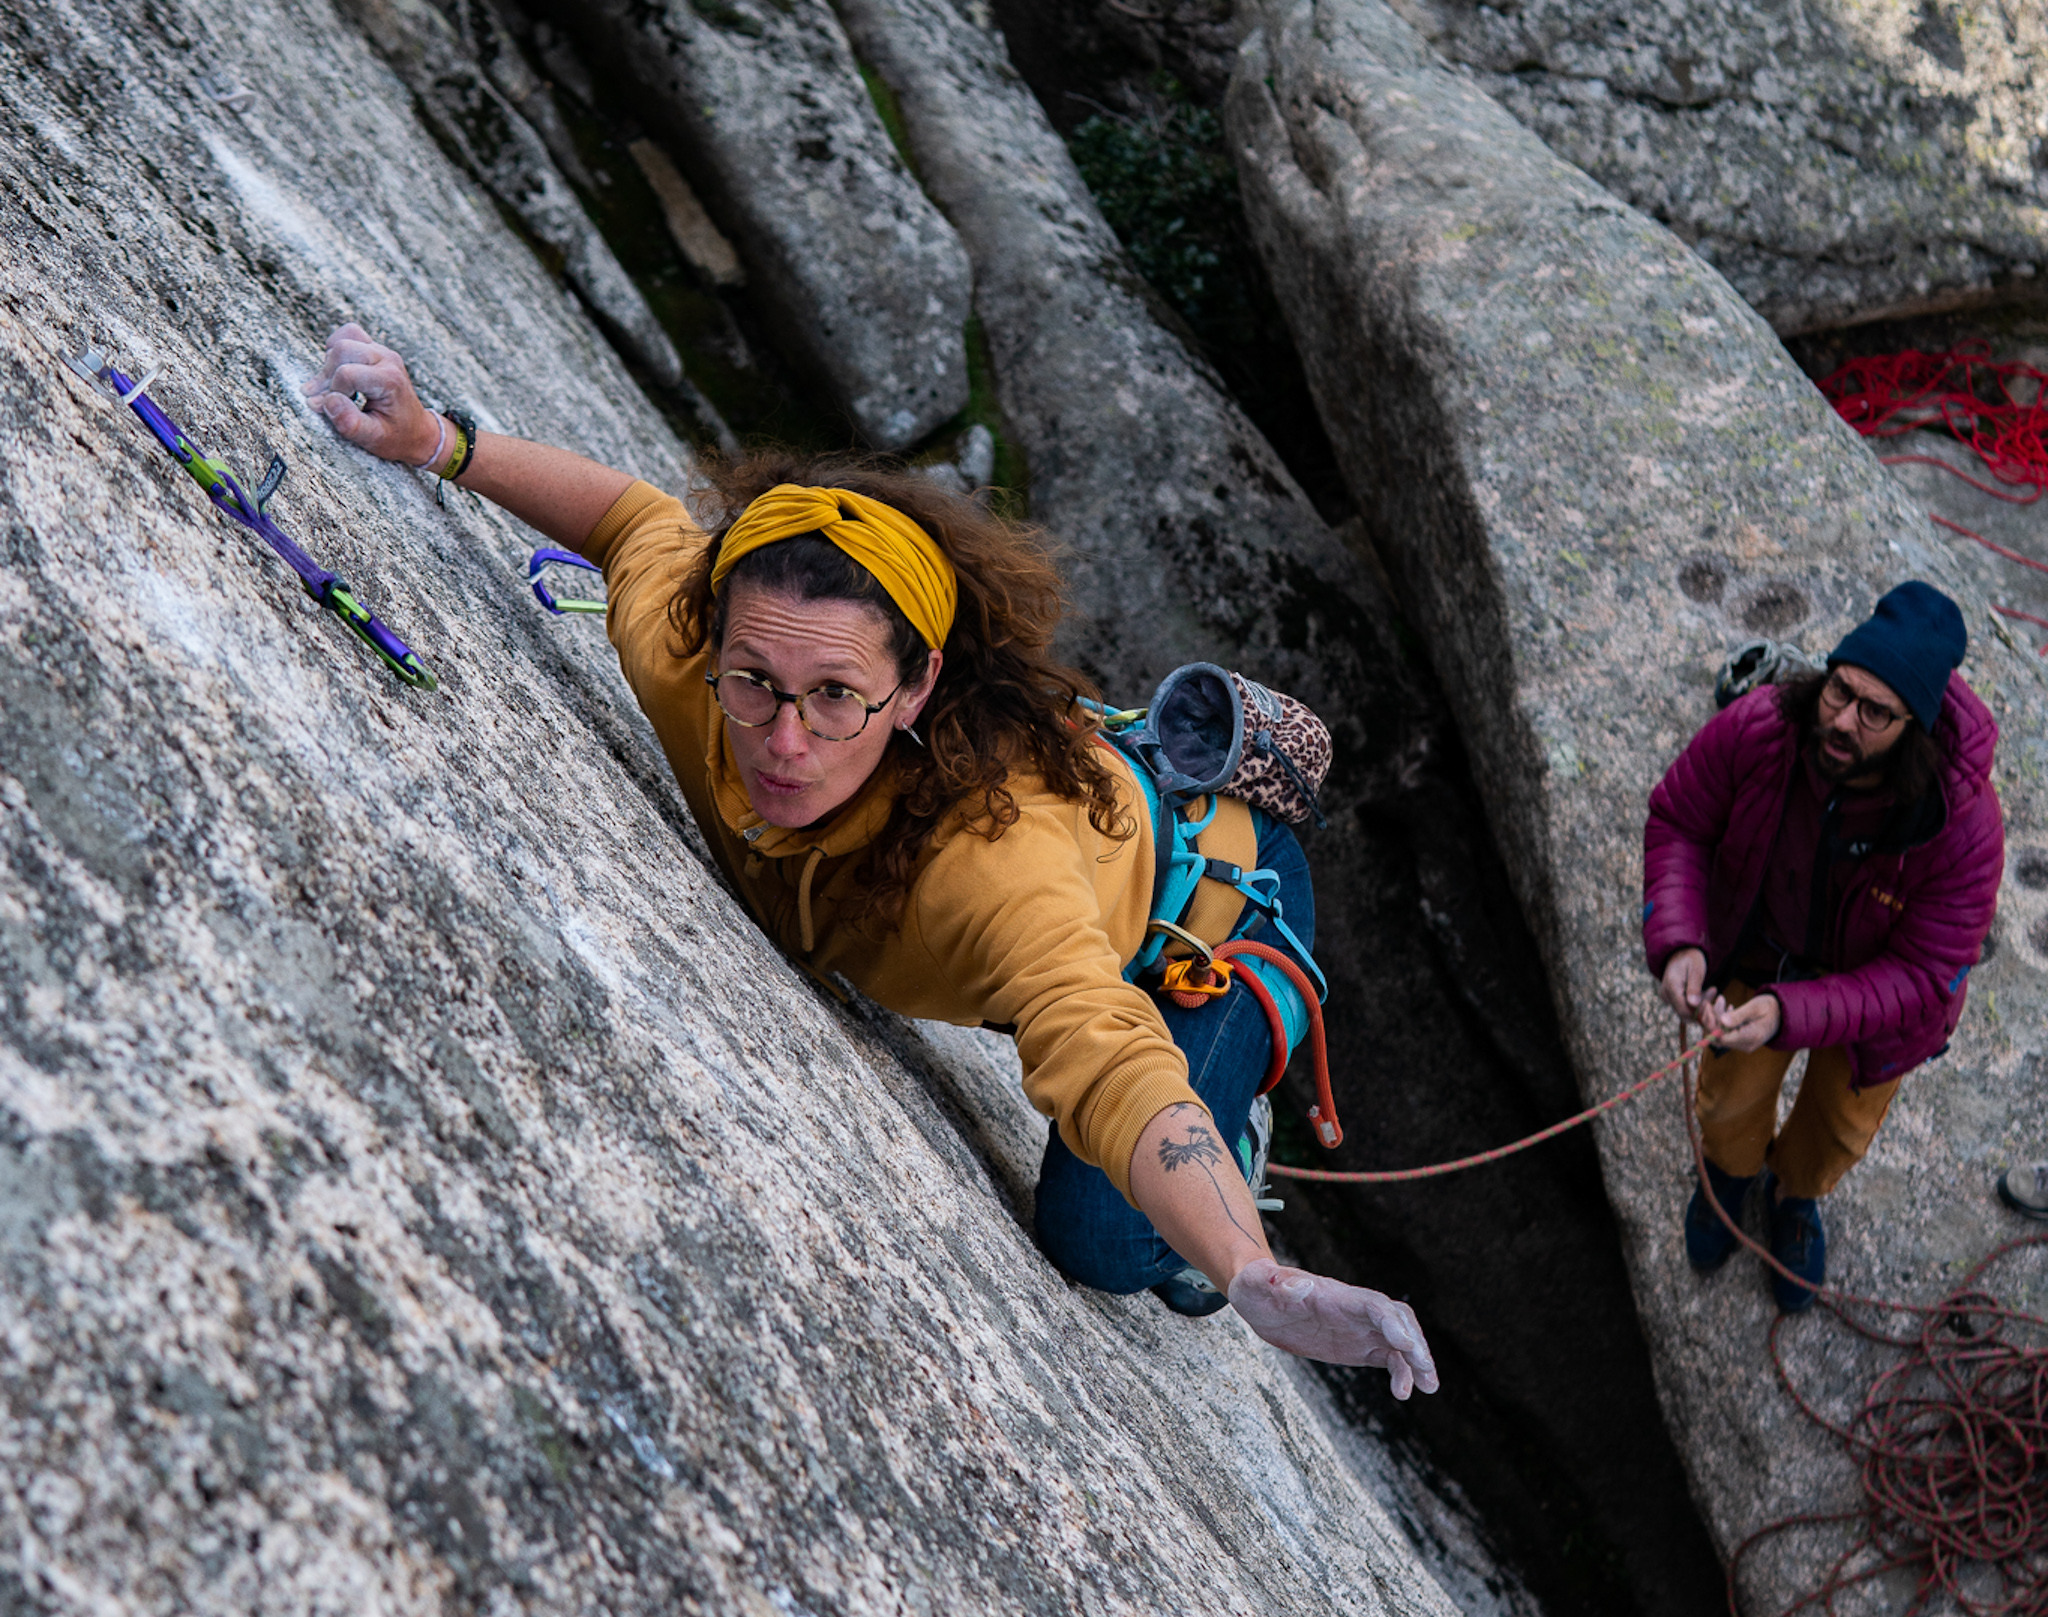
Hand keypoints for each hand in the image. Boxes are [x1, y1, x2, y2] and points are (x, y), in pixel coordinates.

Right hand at [302, 323, 442, 465]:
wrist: (417, 431)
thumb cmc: (396, 436)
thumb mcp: (373, 438)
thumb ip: (349, 423)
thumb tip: (325, 402)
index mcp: (390, 380)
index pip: (346, 374)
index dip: (333, 393)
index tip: (335, 410)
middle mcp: (388, 360)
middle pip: (342, 349)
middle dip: (327, 375)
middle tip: (325, 399)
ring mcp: (383, 351)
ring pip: (344, 337)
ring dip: (330, 361)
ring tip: (333, 386)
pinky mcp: (376, 349)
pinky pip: (350, 334)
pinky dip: (336, 350)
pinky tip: (338, 373)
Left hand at [1226, 1258, 1438, 1397]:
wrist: (1260, 1297)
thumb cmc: (1255, 1287)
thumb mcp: (1253, 1284)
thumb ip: (1270, 1281)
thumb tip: (1297, 1285)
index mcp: (1333, 1295)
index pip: (1371, 1304)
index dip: (1390, 1321)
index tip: (1405, 1343)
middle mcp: (1353, 1309)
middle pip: (1396, 1318)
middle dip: (1414, 1342)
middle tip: (1425, 1372)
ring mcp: (1358, 1327)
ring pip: (1400, 1339)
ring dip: (1417, 1360)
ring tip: (1429, 1387)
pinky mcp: (1357, 1346)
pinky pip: (1389, 1357)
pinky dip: (1403, 1372)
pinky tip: (1405, 1392)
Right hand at [1660, 947, 1706, 1023]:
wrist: (1680, 952)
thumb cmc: (1690, 958)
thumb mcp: (1696, 970)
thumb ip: (1694, 988)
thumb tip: (1694, 1005)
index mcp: (1672, 987)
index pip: (1685, 1011)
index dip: (1701, 1011)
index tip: (1713, 997)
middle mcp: (1666, 995)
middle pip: (1686, 1013)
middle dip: (1703, 1007)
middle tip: (1714, 990)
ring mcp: (1667, 997)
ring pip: (1686, 1011)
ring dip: (1701, 1004)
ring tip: (1712, 989)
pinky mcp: (1670, 998)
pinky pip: (1684, 1007)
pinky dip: (1696, 1002)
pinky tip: (1704, 991)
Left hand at [1703, 990, 1779, 1052]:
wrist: (1783, 1014)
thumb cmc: (1771, 1007)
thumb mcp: (1755, 1007)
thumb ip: (1739, 1015)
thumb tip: (1722, 1021)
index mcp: (1750, 1037)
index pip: (1721, 1038)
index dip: (1710, 1024)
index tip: (1707, 1006)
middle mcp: (1746, 1045)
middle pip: (1717, 1038)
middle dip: (1710, 1020)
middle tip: (1709, 1002)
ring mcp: (1743, 1044)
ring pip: (1720, 1034)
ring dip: (1716, 1018)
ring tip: (1720, 999)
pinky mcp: (1741, 1040)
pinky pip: (1726, 1033)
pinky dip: (1722, 1020)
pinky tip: (1727, 1006)